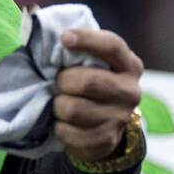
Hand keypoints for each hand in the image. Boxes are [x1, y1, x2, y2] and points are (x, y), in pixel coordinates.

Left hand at [52, 28, 142, 163]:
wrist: (102, 125)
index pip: (112, 46)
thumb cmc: (89, 83)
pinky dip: (59, 127)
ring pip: (73, 109)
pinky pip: (69, 132)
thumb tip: (43, 33)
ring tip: (60, 103)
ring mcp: (120, 118)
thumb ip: (77, 51)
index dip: (87, 40)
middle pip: (88, 81)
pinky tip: (63, 123)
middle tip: (57, 83)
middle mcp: (130, 91)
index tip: (64, 38)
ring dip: (58, 105)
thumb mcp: (89, 64)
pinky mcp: (107, 140)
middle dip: (63, 81)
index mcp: (128, 65)